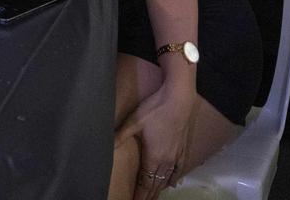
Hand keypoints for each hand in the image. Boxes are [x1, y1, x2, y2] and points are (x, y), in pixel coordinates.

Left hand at [115, 81, 197, 199]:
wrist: (179, 99)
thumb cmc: (154, 110)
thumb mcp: (133, 122)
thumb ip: (120, 136)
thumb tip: (106, 145)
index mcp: (154, 157)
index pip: (145, 181)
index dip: (140, 193)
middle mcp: (167, 160)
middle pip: (156, 183)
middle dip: (149, 194)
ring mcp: (177, 155)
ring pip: (167, 178)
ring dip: (159, 188)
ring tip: (153, 196)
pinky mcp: (183, 149)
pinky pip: (179, 169)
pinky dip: (174, 178)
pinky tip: (172, 183)